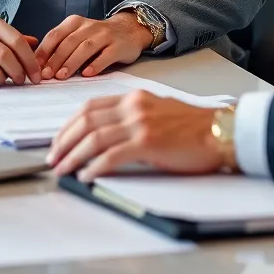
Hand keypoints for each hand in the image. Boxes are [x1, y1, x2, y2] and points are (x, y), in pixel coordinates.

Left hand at [35, 12, 152, 80]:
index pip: (55, 35)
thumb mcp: (77, 35)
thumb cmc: (97, 37)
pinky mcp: (119, 46)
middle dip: (56, 59)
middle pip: (69, 42)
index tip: (35, 68)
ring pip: (86, 47)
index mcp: (75, 22)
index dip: (44, 52)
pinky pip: (106, 55)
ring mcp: (106, 35)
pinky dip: (96, 65)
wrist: (129, 30)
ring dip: (72, 62)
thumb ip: (61, 46)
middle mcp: (90, 26)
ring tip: (62, 76)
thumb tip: (38, 66)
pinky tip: (87, 74)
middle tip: (46, 75)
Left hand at [47, 90, 235, 178]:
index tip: (59, 140)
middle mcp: (134, 106)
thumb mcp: (159, 112)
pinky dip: (94, 167)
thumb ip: (134, 118)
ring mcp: (140, 123)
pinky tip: (87, 176)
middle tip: (53, 157)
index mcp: (135, 97)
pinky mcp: (148, 142)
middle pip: (86, 120)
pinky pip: (111, 156)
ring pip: (94, 138)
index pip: (90, 107)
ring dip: (73, 156)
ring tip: (63, 170)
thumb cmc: (195, 127)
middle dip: (64, 140)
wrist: (220, 131)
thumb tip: (107, 136)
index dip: (69, 124)